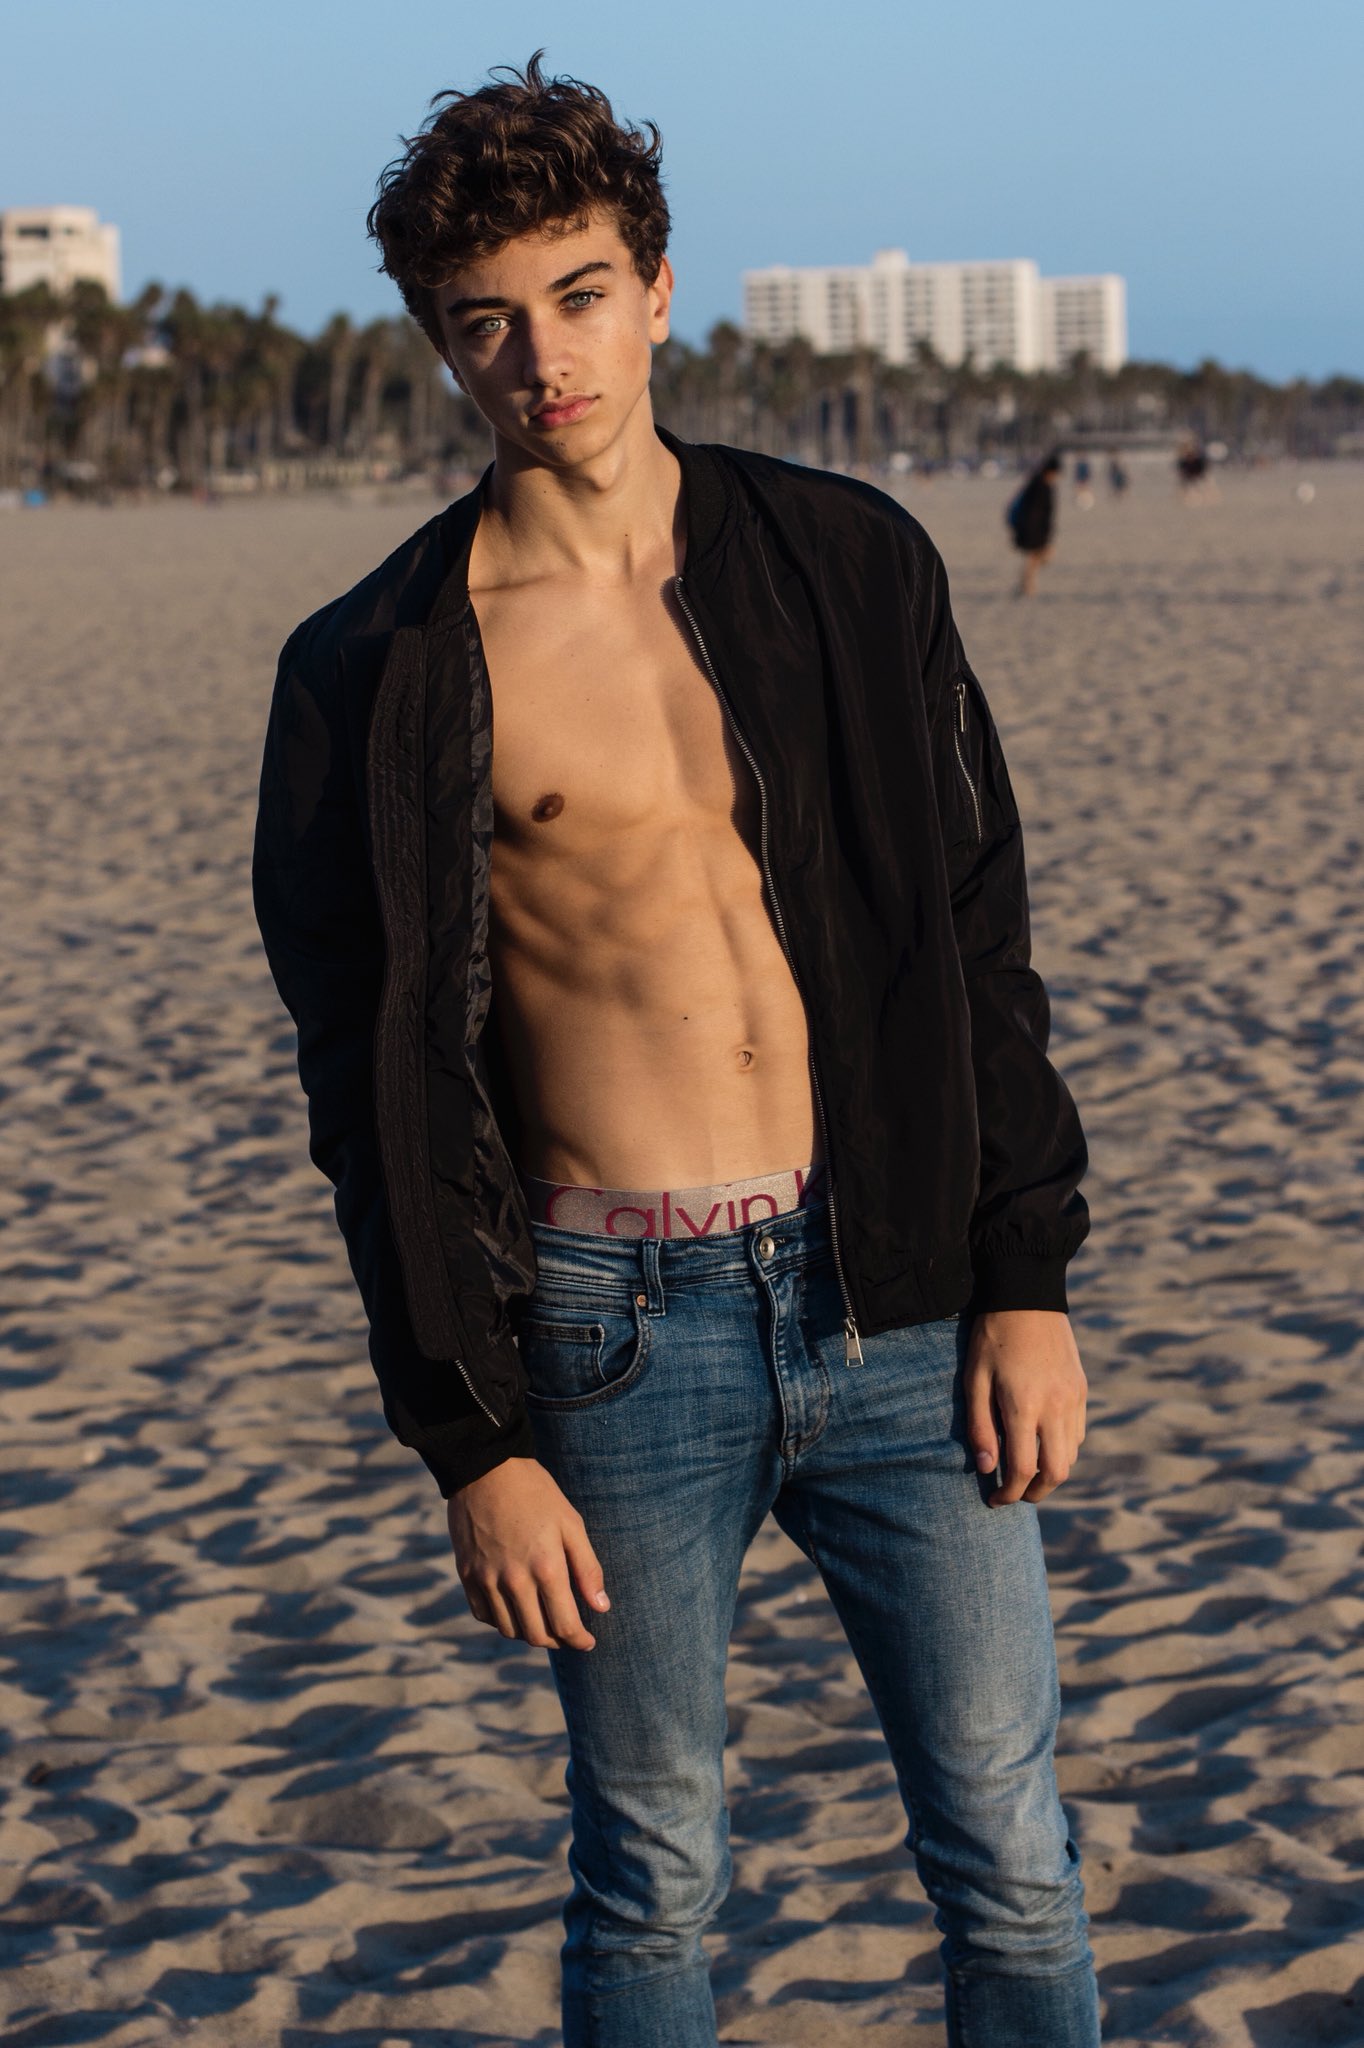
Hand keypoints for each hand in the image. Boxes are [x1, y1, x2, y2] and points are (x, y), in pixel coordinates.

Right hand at [447, 1457, 608, 1650]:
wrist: (485, 1468)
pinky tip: (515, 1609)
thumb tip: (601, 1607)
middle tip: (568, 1634)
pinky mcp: (466, 1575)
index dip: (580, 1640)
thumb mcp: (571, 1523)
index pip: (565, 1625)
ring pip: (510, 1630)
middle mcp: (514, 1581)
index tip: (588, 1643)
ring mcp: (486, 1580)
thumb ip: (587, 1568)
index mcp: (545, 1568)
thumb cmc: (536, 1492)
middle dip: (558, 1641)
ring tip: (544, 1622)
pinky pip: (484, 1615)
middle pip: (537, 1635)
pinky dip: (502, 1621)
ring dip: (530, 1634)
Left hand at [963, 1309, 1086, 1506]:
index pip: (1022, 1469)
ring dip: (1051, 1471)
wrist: (1027, 1296)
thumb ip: (980, 1427)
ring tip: (1027, 1470)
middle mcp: (1055, 1407)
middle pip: (1056, 1472)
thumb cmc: (992, 1338)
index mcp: (1024, 1406)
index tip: (994, 1500)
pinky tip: (1042, 1443)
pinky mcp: (1081, 1389)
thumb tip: (986, 1468)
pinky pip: (1078, 1433)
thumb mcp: (974, 1380)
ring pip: (1071, 1455)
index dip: (1008, 1493)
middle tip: (1015, 1494)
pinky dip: (1062, 1448)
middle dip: (1036, 1492)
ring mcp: (1073, 1398)